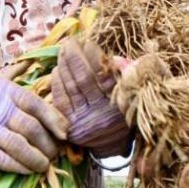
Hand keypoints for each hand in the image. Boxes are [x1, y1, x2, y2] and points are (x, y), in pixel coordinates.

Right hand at [0, 72, 67, 173]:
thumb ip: (13, 74)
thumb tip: (30, 64)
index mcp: (8, 91)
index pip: (40, 106)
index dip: (56, 121)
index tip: (65, 133)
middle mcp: (1, 108)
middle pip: (34, 129)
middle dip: (49, 144)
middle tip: (55, 154)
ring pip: (22, 145)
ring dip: (37, 159)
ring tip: (44, 165)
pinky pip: (3, 159)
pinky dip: (19, 166)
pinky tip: (27, 171)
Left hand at [51, 38, 131, 157]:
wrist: (113, 145)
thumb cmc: (123, 112)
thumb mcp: (131, 95)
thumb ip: (125, 75)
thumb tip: (112, 57)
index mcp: (120, 104)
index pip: (105, 75)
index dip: (94, 57)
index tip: (89, 43)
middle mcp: (102, 113)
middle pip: (84, 79)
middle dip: (75, 57)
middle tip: (70, 42)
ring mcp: (84, 121)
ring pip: (71, 87)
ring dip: (64, 66)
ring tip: (62, 51)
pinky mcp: (70, 126)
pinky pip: (61, 100)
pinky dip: (57, 83)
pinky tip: (56, 70)